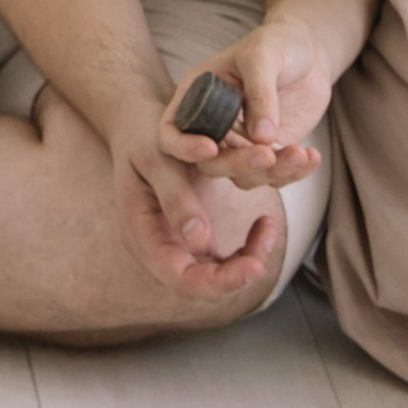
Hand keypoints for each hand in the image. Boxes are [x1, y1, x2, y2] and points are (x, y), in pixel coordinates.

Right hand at [106, 101, 284, 302]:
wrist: (138, 126)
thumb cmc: (141, 136)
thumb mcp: (154, 158)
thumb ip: (174, 196)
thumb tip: (198, 238)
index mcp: (142, 236)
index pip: (181, 278)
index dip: (219, 281)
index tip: (255, 266)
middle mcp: (161, 248)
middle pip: (205, 281)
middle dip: (242, 267)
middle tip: (268, 235)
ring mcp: (179, 245)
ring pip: (221, 270)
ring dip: (252, 254)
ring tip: (269, 224)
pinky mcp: (196, 236)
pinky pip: (227, 255)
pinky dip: (249, 242)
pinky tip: (264, 221)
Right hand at [155, 22, 329, 192]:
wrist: (308, 53)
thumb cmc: (276, 43)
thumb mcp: (263, 56)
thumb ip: (260, 92)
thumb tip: (261, 138)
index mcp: (197, 95)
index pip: (172, 131)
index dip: (183, 146)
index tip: (211, 147)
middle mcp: (214, 124)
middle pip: (209, 162)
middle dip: (238, 164)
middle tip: (267, 154)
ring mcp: (241, 142)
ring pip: (242, 177)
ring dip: (271, 172)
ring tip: (300, 153)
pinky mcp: (268, 153)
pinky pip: (274, 176)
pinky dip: (293, 173)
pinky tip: (311, 156)